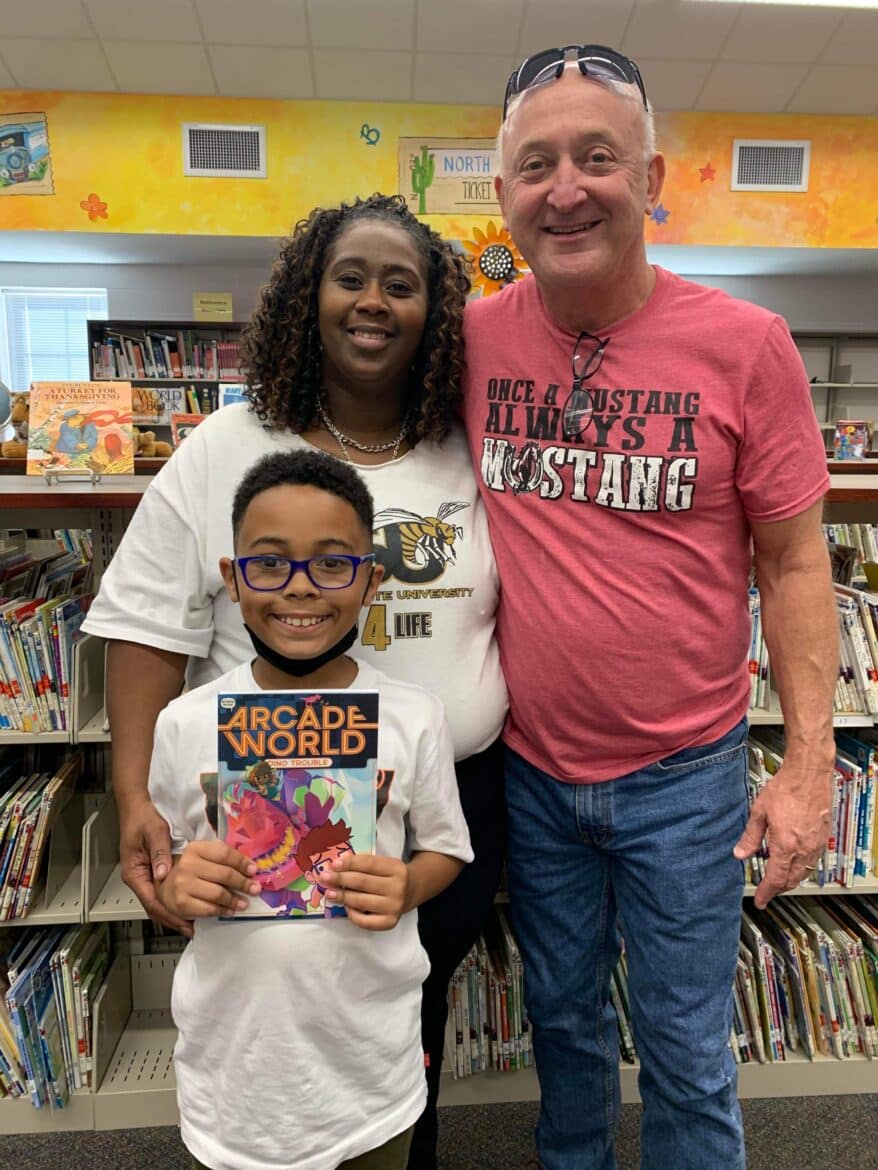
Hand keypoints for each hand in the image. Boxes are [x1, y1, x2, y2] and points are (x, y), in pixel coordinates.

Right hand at [119, 800, 193, 936]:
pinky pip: (164, 892)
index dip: (169, 915)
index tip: (185, 925)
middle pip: (156, 907)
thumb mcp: (154, 833)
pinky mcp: (154, 872)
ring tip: (194, 923)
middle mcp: (139, 879)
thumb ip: (159, 853)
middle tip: (193, 930)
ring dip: (176, 912)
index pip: (151, 902)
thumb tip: (164, 875)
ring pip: (160, 902)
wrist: (137, 807)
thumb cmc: (144, 818)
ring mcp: (146, 877)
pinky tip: (189, 904)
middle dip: (174, 920)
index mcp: (134, 873)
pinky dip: (176, 900)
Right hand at [156, 840, 261, 918]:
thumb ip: (220, 857)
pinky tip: (229, 910)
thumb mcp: (200, 855)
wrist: (160, 884)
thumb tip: (248, 867)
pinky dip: (223, 910)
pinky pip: (209, 909)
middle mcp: (187, 865)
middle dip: (244, 883)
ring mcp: (183, 885)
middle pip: (225, 874)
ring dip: (235, 900)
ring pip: (219, 893)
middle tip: (254, 889)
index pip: (225, 854)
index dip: (242, 862)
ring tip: (244, 902)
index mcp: (195, 849)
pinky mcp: (181, 903)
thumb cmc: (185, 869)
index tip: (253, 870)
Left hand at [322, 853, 409, 930]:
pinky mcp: (390, 922)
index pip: (369, 864)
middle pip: (362, 882)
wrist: (411, 891)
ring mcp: (394, 907)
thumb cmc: (390, 875)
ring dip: (342, 896)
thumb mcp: (383, 864)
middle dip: (340, 879)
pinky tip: (346, 907)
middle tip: (324, 877)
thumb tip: (336, 867)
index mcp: (396, 868)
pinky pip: (365, 921)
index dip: (350, 864)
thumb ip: (363, 864)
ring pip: (361, 901)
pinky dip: (352, 914)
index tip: (333, 864)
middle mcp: (398, 888)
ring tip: (328, 893)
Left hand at [733, 761, 831, 908]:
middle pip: (791, 880)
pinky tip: (793, 861)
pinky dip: (802, 868)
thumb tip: (739, 854)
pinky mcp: (823, 837)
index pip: (775, 879)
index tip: (760, 901)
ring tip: (777, 878)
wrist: (808, 774)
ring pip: (804, 873)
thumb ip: (750, 837)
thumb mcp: (759, 812)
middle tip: (766, 890)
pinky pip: (813, 861)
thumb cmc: (785, 788)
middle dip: (777, 889)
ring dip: (790, 879)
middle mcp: (803, 849)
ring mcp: (816, 844)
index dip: (766, 893)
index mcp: (785, 845)